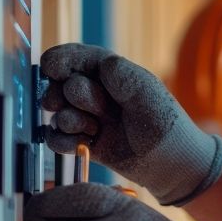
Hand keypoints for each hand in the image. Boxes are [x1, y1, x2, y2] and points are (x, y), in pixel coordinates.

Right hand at [40, 43, 221, 205]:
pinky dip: (62, 140)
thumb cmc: (164, 123)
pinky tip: (81, 143)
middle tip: (96, 108)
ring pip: (57, 112)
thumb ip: (118, 72)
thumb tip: (95, 63)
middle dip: (72, 94)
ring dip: (70, 119)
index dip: (61, 60)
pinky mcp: (86, 144)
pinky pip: (57, 138)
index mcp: (112, 75)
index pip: (77, 58)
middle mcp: (98, 94)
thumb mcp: (145, 90)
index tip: (50, 67)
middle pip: (62, 84)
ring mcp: (90, 119)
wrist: (171, 163)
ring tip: (94, 129)